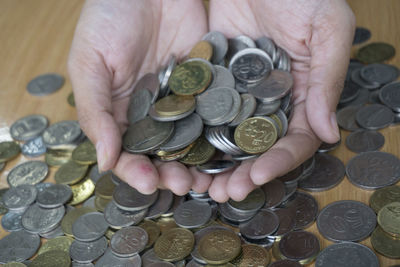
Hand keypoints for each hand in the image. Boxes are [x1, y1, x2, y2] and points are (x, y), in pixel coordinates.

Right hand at [68, 0, 211, 194]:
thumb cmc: (107, 18)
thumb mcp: (90, 63)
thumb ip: (94, 111)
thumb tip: (104, 162)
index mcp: (120, 113)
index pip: (127, 152)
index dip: (137, 171)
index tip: (150, 184)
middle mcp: (152, 113)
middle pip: (163, 153)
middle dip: (174, 172)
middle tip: (187, 186)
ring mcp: (181, 100)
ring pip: (192, 139)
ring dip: (200, 161)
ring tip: (211, 178)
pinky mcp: (206, 85)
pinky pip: (215, 111)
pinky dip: (222, 130)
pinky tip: (230, 146)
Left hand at [207, 0, 354, 201]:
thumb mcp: (327, 29)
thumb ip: (328, 79)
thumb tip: (327, 134)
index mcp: (302, 96)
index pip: (294, 139)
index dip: (278, 161)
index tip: (257, 177)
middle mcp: (269, 102)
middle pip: (257, 147)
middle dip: (242, 173)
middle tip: (223, 193)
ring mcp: (239, 95)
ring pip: (226, 136)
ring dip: (213, 163)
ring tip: (197, 182)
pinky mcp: (212, 82)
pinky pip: (201, 110)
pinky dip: (191, 132)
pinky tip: (177, 151)